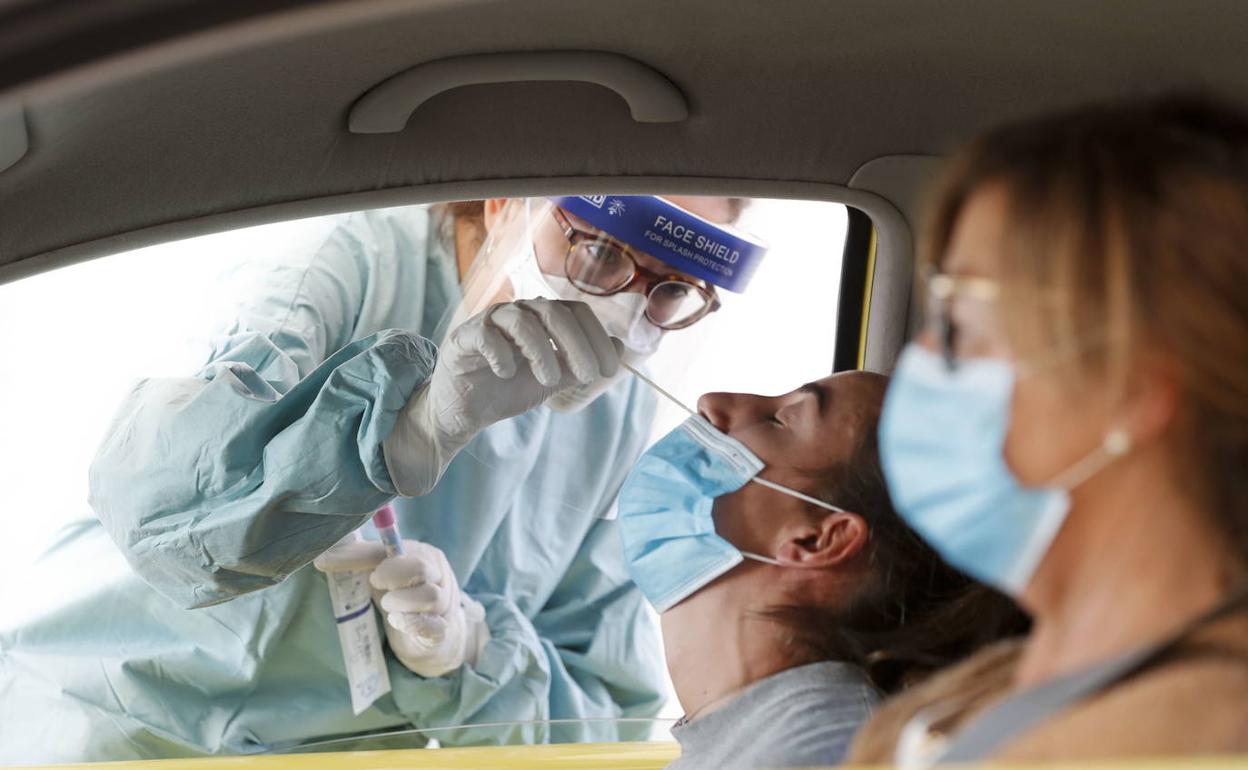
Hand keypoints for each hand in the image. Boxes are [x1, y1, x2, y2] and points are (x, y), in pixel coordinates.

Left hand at [315, 537, 489, 677]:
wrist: (434, 634)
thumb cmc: (403, 595)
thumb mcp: (383, 573)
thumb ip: (359, 559)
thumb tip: (321, 554)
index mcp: (422, 554)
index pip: (392, 547)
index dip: (359, 554)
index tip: (327, 562)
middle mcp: (437, 575)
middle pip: (420, 568)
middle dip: (392, 574)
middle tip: (374, 582)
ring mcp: (443, 605)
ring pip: (430, 596)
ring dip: (401, 601)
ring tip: (387, 606)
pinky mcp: (441, 632)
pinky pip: (434, 626)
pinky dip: (413, 623)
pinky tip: (397, 621)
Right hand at [384, 299, 620, 494]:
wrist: (465, 412)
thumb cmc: (509, 389)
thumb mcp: (553, 380)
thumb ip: (581, 365)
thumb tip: (619, 348)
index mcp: (541, 319)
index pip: (576, 312)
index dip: (597, 338)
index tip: (610, 372)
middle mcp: (518, 313)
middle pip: (553, 312)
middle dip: (577, 345)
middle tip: (590, 377)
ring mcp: (489, 323)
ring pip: (520, 320)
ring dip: (541, 351)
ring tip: (549, 381)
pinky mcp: (463, 339)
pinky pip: (484, 334)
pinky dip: (500, 353)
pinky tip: (507, 373)